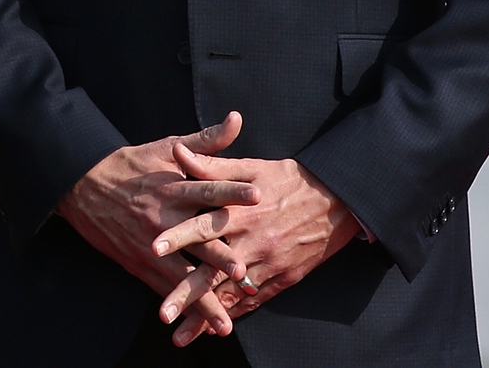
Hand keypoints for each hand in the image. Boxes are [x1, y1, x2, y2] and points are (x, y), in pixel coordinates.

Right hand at [57, 113, 258, 342]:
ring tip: (225, 320)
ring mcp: (149, 245)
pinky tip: (197, 324)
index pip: (207, 188)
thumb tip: (237, 120)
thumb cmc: (130, 165)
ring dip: (203, 297)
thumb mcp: (166, 147)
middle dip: (219, 258)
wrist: (81, 185)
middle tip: (243, 273)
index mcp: (171, 187)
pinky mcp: (138, 262)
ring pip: (180, 274)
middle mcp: (162, 218)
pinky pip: (162, 287)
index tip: (258, 195)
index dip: (232, 192)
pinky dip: (180, 305)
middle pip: (196, 240)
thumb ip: (205, 141)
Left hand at [152, 145, 359, 325]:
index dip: (178, 238)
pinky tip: (215, 329)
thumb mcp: (249, 167)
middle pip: (214, 272)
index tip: (153, 249)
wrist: (336, 200)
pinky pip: (254, 301)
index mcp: (240, 213)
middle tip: (163, 313)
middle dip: (187, 293)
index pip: (202, 227)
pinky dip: (234, 314)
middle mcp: (252, 243)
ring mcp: (268, 264)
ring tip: (181, 335)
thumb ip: (210, 166)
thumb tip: (176, 153)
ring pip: (232, 295)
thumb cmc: (287, 179)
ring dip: (206, 316)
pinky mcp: (283, 278)